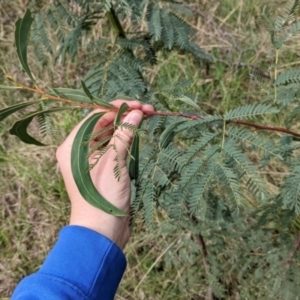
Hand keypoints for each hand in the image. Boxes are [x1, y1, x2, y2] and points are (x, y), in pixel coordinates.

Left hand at [56, 100, 153, 248]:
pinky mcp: (101, 167)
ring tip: (146, 117)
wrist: (102, 230)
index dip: (117, 108)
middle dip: (124, 115)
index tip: (138, 105)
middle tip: (147, 110)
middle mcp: (78, 149)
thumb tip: (137, 113)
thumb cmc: (103, 196)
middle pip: (102, 124)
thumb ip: (124, 134)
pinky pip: (113, 146)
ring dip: (126, 125)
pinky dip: (125, 138)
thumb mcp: (114, 162)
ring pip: (109, 134)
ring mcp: (90, 158)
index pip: (96, 116)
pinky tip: (138, 132)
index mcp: (72, 146)